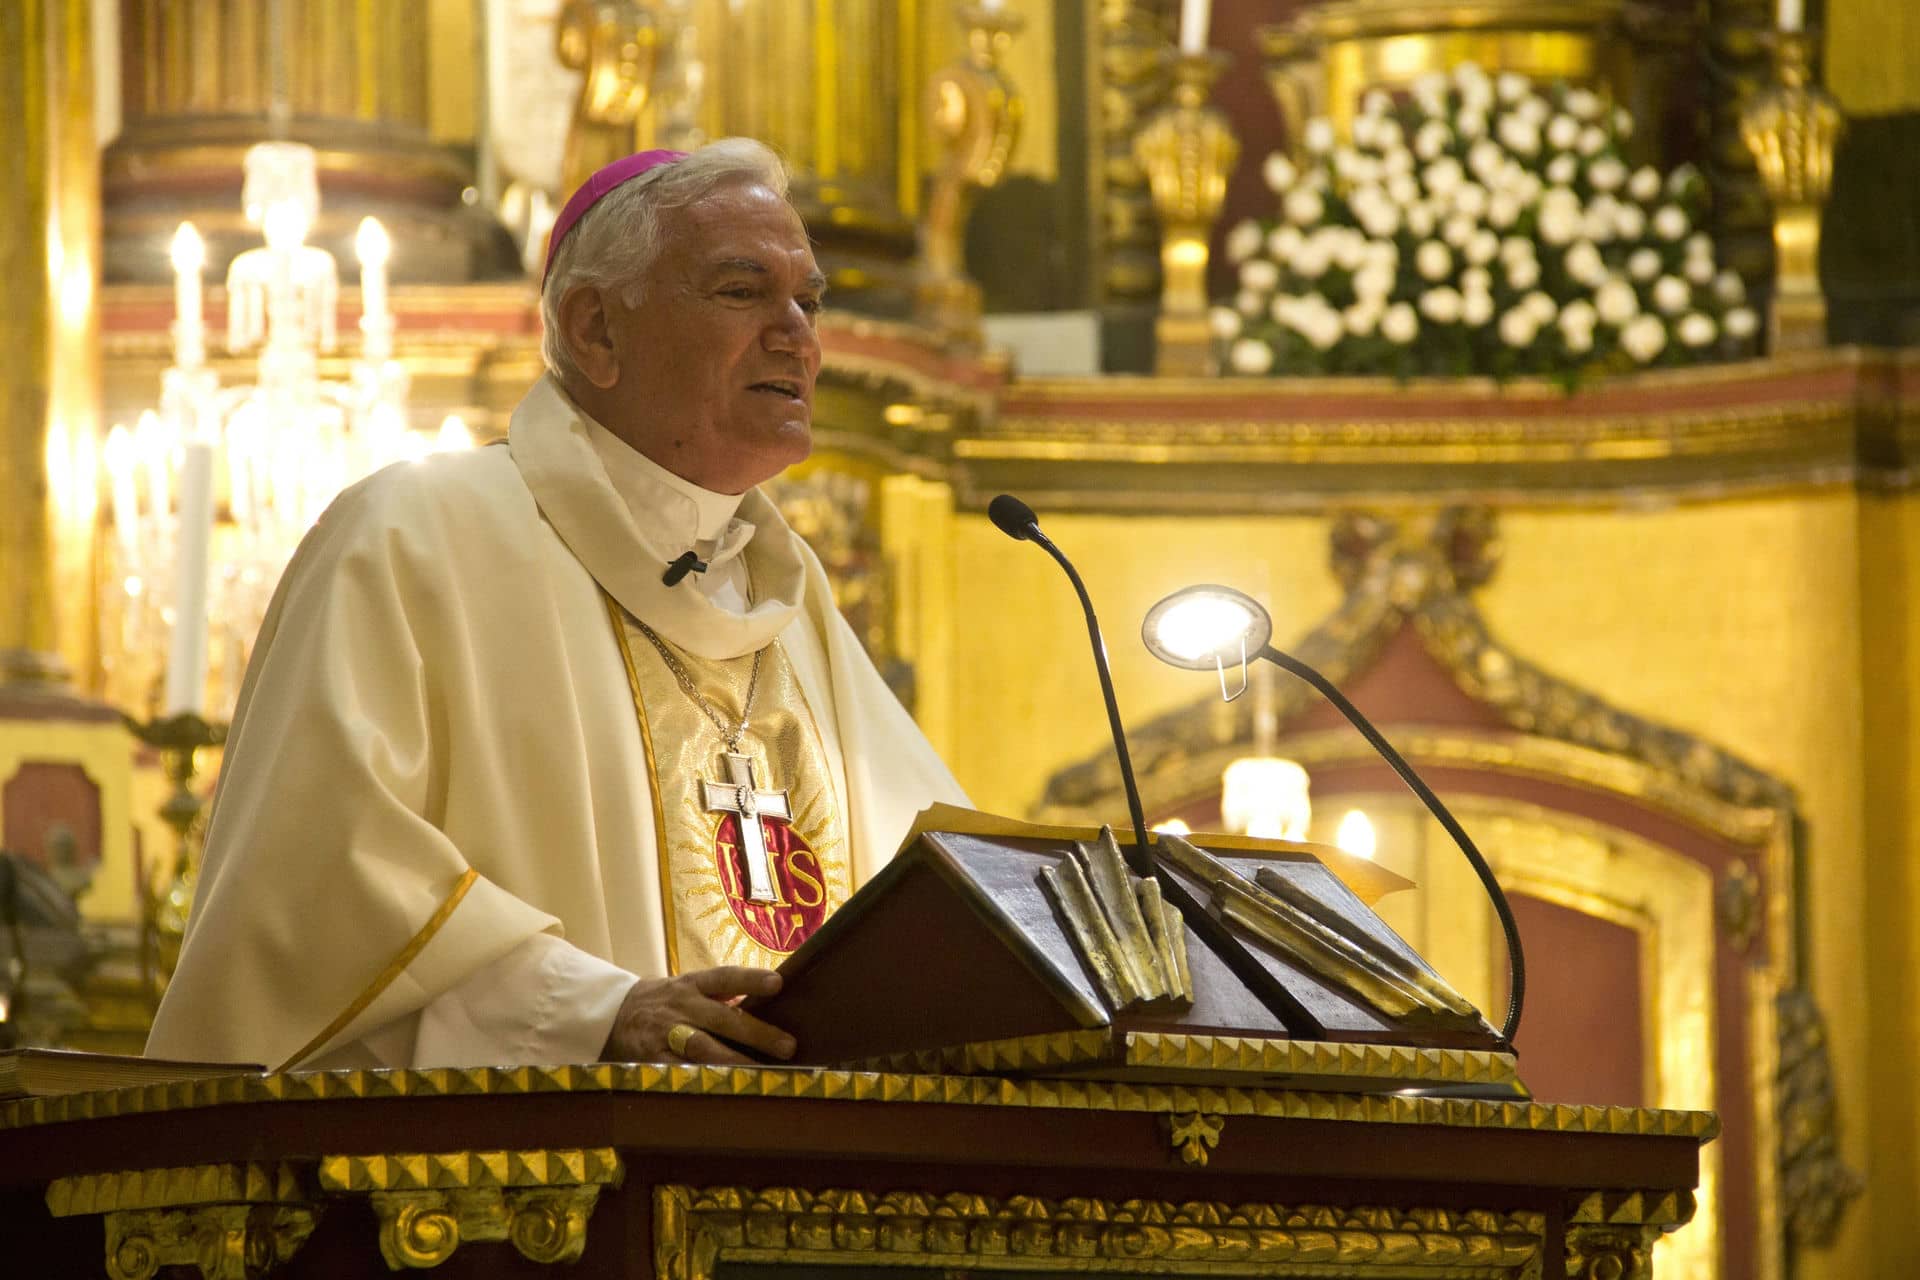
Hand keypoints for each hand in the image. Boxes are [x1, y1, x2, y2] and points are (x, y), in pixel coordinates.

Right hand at [599, 966, 794, 1063]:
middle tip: (788, 1047)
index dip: (750, 979)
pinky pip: (678, 1071)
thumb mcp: (688, 987)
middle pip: (722, 1018)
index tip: (778, 982)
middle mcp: (681, 1005)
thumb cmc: (664, 1001)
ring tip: (760, 1074)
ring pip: (702, 1047)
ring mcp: (665, 1032)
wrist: (612, 1014)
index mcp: (693, 984)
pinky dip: (700, 1079)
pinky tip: (723, 1089)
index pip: (725, 977)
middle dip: (756, 1033)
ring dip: (732, 1061)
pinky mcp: (651, 1058)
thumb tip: (766, 1000)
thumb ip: (721, 995)